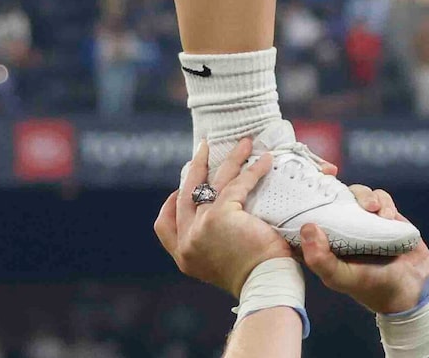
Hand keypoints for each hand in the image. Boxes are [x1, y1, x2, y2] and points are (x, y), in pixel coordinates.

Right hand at [152, 139, 290, 296]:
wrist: (265, 286)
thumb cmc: (252, 277)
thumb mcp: (218, 263)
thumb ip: (210, 243)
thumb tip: (216, 219)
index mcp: (184, 256)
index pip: (164, 225)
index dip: (170, 203)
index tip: (180, 186)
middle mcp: (187, 242)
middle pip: (185, 194)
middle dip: (195, 167)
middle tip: (204, 148)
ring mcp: (200, 227)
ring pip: (213, 182)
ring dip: (229, 159)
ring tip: (244, 143)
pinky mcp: (221, 215)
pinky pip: (237, 184)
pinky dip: (252, 170)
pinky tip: (264, 161)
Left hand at [299, 186, 428, 313]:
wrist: (414, 289)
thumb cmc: (373, 288)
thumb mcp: (342, 278)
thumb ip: (321, 260)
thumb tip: (307, 228)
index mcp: (324, 244)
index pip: (306, 217)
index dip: (303, 200)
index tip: (305, 186)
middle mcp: (341, 229)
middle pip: (331, 197)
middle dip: (335, 187)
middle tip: (340, 184)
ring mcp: (363, 221)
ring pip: (356, 193)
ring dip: (365, 196)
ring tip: (374, 209)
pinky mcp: (383, 215)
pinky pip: (379, 197)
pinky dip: (383, 202)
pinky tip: (388, 216)